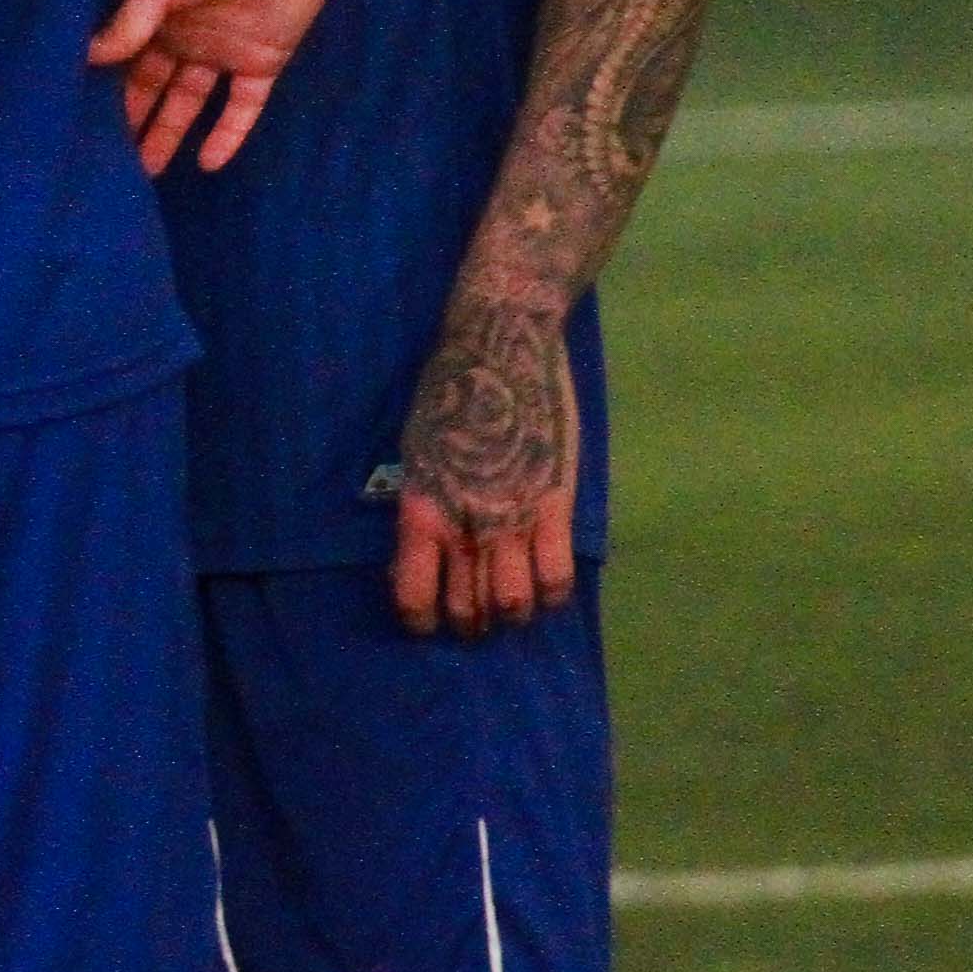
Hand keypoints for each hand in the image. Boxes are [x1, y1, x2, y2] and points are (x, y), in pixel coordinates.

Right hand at [89, 0, 350, 172]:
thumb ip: (128, 23)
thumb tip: (86, 60)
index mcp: (153, 11)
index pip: (123, 63)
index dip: (105, 94)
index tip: (81, 129)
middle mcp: (183, 34)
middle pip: (153, 88)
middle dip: (134, 122)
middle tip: (110, 166)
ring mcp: (222, 49)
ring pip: (191, 102)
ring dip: (171, 133)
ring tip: (148, 172)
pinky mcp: (263, 60)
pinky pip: (242, 106)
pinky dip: (228, 134)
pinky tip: (208, 165)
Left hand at [390, 290, 583, 634]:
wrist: (501, 347)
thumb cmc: (447, 394)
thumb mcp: (416, 454)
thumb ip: (422, 507)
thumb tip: (422, 555)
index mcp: (421, 510)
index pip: (414, 593)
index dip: (420, 620)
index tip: (427, 624)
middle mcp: (466, 524)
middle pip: (470, 608)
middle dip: (471, 624)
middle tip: (475, 620)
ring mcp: (514, 519)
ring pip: (516, 603)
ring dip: (512, 614)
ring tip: (511, 608)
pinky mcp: (556, 507)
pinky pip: (558, 577)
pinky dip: (553, 595)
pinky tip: (547, 590)